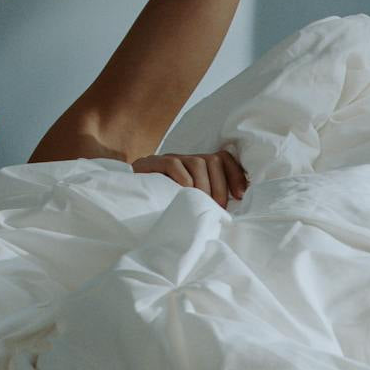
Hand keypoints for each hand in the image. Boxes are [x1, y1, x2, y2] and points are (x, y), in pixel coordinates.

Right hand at [130, 149, 249, 209]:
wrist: (128, 197)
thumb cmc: (164, 203)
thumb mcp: (191, 201)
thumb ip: (208, 200)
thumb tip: (231, 211)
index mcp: (197, 166)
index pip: (223, 157)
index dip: (235, 174)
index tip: (240, 195)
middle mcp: (186, 159)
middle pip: (213, 160)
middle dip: (221, 187)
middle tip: (217, 208)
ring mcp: (170, 159)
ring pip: (198, 162)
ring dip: (205, 187)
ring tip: (201, 204)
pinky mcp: (153, 163)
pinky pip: (175, 165)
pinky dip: (184, 180)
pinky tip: (184, 193)